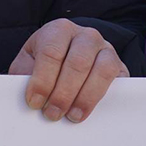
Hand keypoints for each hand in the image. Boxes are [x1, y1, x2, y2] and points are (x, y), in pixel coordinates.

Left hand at [9, 19, 128, 122]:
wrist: (72, 54)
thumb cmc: (47, 59)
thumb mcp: (30, 60)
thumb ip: (25, 73)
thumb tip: (26, 96)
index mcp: (58, 30)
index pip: (50, 53)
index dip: (42, 80)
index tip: (34, 102)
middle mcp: (84, 35)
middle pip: (76, 64)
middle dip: (62, 93)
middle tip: (52, 113)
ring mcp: (106, 48)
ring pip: (100, 71)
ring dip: (84, 98)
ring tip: (71, 116)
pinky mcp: (120, 65)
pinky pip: (115, 80)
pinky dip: (101, 97)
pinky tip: (88, 109)